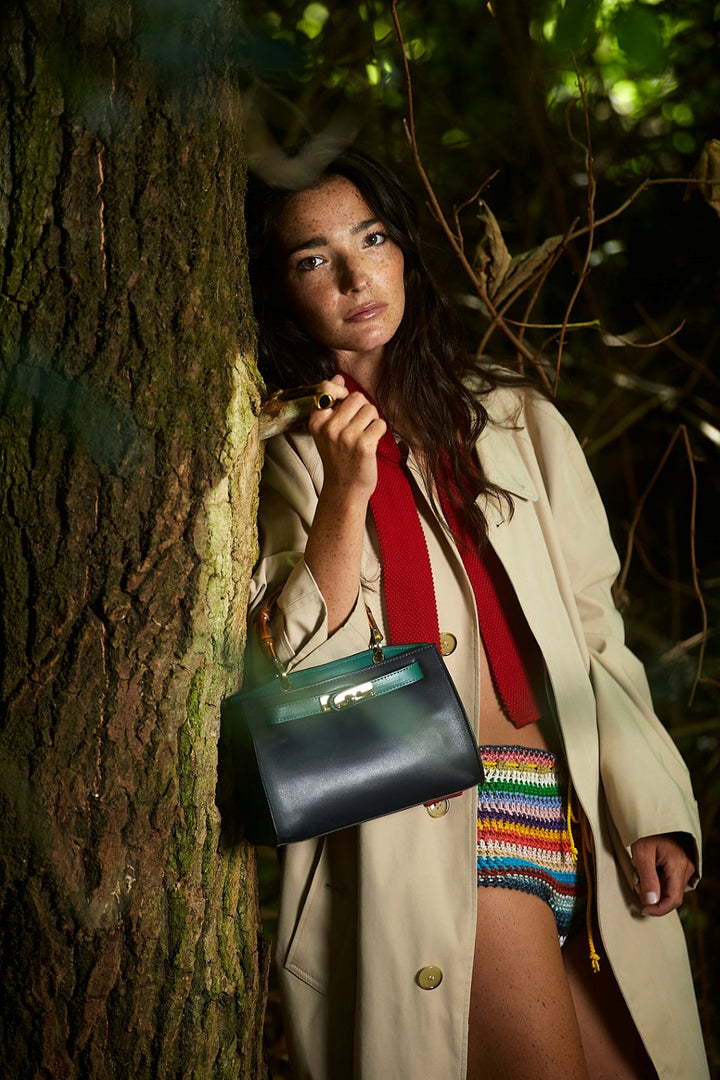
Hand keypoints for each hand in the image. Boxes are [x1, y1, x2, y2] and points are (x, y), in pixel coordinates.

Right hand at [308, 374, 386, 502]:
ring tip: (364, 436)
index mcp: (317, 421)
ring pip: (371, 409)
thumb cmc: (338, 457)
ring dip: (372, 421)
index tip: (344, 406)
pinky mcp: (364, 445)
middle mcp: (329, 427)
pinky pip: (380, 423)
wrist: (344, 489)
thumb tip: (338, 378)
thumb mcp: (326, 430)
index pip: (327, 388)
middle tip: (358, 428)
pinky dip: (380, 432)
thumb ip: (331, 403)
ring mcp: (346, 436)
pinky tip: (371, 445)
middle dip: (362, 409)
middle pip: (357, 397)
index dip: (341, 392)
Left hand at [630, 834, 695, 916]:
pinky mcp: (682, 864)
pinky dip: (659, 880)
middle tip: (637, 882)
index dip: (658, 909)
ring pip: (671, 888)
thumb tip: (651, 902)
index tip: (643, 910)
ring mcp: (687, 865)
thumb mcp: (641, 854)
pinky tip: (649, 869)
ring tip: (642, 871)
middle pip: (672, 895)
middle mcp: (687, 867)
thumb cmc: (646, 831)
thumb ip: (647, 879)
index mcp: (678, 865)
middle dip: (654, 896)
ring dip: (655, 887)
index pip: (673, 899)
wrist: (652, 815)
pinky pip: (672, 880)